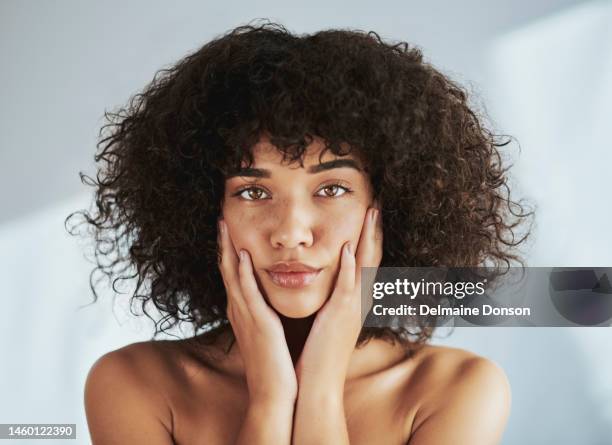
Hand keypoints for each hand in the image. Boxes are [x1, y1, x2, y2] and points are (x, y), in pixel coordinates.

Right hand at [217, 219, 297, 404]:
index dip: (228, 250)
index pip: (232, 274)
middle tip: (220, 218)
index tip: (228, 229)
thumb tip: (266, 302)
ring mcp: (245, 316)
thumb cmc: (273, 364)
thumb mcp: (265, 333)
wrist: (274, 394)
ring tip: (224, 225)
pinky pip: (247, 294)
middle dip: (223, 243)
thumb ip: (262, 314)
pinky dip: (242, 273)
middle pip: (226, 269)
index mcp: (243, 311)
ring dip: (228, 249)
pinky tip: (241, 255)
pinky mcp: (257, 323)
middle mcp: (239, 310)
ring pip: (231, 276)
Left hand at [295, 206, 382, 394]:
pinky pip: (348, 288)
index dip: (369, 238)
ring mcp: (352, 310)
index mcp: (354, 302)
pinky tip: (350, 247)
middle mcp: (358, 303)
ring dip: (368, 239)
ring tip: (371, 213)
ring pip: (366, 267)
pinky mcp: (339, 318)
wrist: (317, 386)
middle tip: (377, 204)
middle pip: (372, 259)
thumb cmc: (318, 355)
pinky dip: (351, 268)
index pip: (366, 263)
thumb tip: (328, 288)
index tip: (369, 214)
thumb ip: (332, 303)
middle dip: (374, 230)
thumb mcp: (328, 323)